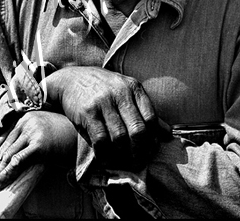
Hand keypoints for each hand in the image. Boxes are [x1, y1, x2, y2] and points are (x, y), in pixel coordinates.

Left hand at [0, 111, 76, 191]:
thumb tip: (10, 155)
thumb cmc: (62, 135)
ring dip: (1, 171)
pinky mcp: (39, 144)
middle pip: (4, 146)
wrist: (80, 137)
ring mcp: (33, 132)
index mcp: (26, 117)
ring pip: (8, 154)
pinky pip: (18, 159)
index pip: (3, 137)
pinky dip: (8, 171)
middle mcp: (26, 121)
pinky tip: (3, 180)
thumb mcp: (42, 130)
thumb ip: (27, 135)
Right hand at [44, 66, 160, 169]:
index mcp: (134, 87)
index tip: (148, 151)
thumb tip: (168, 133)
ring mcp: (104, 102)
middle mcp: (120, 92)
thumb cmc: (103, 88)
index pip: (151, 118)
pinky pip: (101, 139)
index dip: (152, 139)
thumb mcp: (126, 91)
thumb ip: (145, 111)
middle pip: (138, 130)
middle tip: (136, 162)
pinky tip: (104, 157)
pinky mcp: (88, 112)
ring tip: (120, 162)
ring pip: (120, 138)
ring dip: (121, 155)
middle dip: (139, 151)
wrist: (71, 79)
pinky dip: (104, 154)